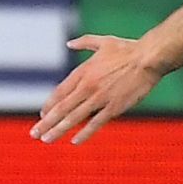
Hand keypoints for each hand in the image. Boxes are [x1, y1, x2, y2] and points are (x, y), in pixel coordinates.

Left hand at [32, 34, 160, 143]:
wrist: (148, 58)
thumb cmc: (127, 48)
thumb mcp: (102, 41)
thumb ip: (83, 43)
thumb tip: (69, 43)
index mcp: (83, 71)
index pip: (60, 92)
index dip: (49, 105)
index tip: (41, 114)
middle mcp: (88, 86)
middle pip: (62, 107)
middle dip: (46, 122)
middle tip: (34, 134)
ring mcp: (100, 98)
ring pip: (74, 118)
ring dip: (58, 130)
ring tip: (46, 140)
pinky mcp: (114, 107)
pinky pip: (96, 123)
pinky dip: (84, 133)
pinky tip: (74, 141)